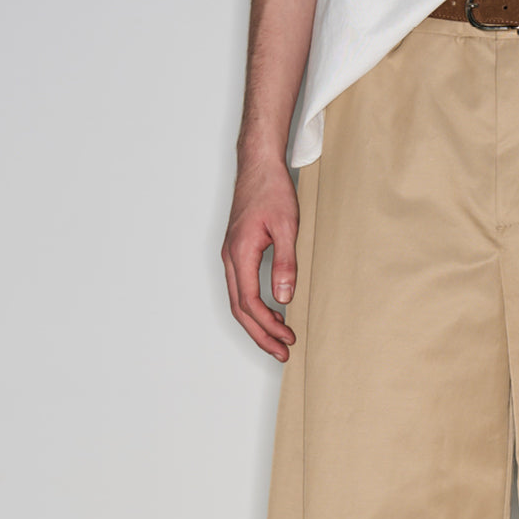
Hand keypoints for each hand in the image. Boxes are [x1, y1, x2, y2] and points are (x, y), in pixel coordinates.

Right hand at [220, 153, 299, 360]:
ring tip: (277, 340)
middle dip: (260, 335)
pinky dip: (253, 307)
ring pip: (238, 301)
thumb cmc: (272, 191)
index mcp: (240, 254)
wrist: (258, 165)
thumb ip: (285, 263)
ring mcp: (231, 255)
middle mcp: (230, 258)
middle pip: (240, 309)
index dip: (269, 325)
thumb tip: (283, 297)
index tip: (288, 338)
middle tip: (282, 352)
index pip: (250, 303)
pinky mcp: (236, 251)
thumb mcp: (287, 227)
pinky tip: (270, 312)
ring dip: (256, 324)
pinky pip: (241, 288)